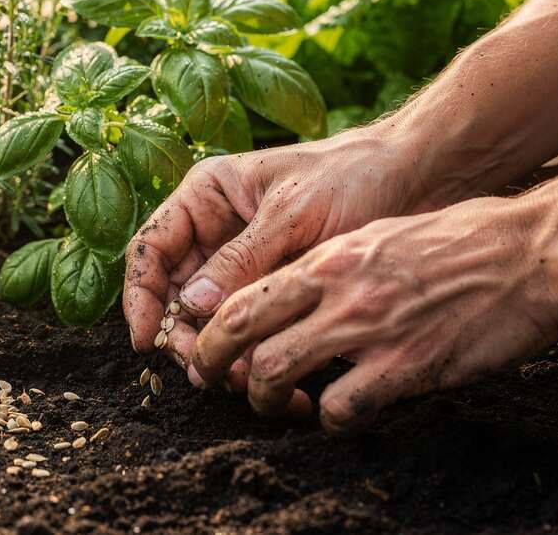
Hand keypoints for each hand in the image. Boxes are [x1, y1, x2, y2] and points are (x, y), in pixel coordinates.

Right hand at [123, 126, 430, 385]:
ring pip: (208, 319)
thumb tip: (194, 305)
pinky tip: (272, 376)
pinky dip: (253, 355)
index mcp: (206, 197)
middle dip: (182, 336)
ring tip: (244, 381)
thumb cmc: (352, 175)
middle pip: (173, 294)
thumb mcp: (293, 213)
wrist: (417, 179)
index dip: (140, 296)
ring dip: (218, 353)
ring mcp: (243, 264)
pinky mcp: (273, 291)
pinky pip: (249, 329)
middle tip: (205, 371)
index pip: (151, 249)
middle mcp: (215, 232)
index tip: (146, 340)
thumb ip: (242, 258)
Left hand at [189, 181, 557, 433]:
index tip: (204, 348)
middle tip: (216, 384)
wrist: (523, 252)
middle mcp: (336, 290)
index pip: (242, 296)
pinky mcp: (405, 365)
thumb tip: (288, 296)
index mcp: (326, 258)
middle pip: (242, 335)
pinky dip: (330, 419)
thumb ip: (327, 267)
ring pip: (276, 371)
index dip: (210, 330)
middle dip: (215, 366)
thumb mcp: (373, 237)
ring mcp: (368, 329)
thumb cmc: (453, 241)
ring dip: (266, 398)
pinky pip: (342, 407)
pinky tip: (337, 415)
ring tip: (277, 405)